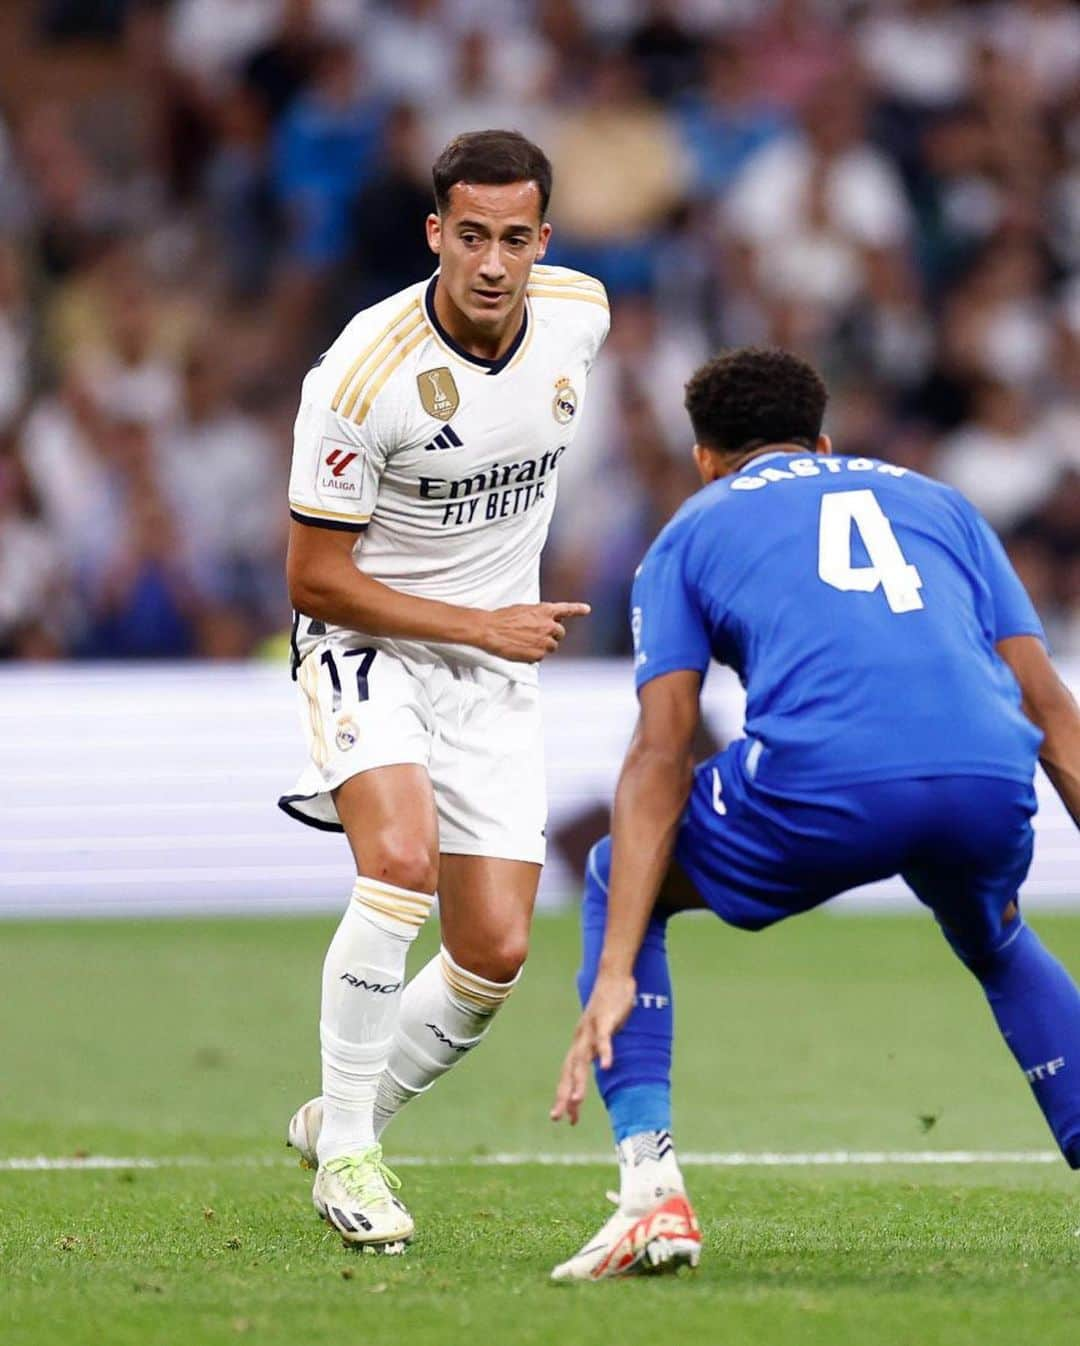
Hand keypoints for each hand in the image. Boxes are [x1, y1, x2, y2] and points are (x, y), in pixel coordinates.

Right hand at [479, 601, 589, 662]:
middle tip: (538, 636)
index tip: (586, 609)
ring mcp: (544, 641)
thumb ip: (538, 615)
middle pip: (560, 633)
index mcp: (544, 611)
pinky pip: (541, 657)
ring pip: (552, 647)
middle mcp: (548, 625)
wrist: (490, 630)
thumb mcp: (524, 610)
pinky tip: (521, 650)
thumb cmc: (502, 619)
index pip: (566, 609)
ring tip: (527, 643)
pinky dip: (533, 655)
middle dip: (552, 635)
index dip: (577, 609)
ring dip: (543, 646)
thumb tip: (544, 622)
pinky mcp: (538, 654)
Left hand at [550, 970, 635, 1125]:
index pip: (568, 1075)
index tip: (565, 1119)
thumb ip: (598, 1048)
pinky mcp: (604, 1020)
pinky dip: (605, 1052)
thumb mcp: (600, 1031)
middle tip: (557, 1117)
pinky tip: (607, 1066)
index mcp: (579, 1044)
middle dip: (563, 1095)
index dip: (565, 1096)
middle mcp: (580, 1039)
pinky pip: (604, 1039)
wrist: (612, 975)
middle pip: (569, 1071)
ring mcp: (591, 1029)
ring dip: (579, 1081)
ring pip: (582, 1059)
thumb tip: (600, 1065)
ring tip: (577, 1101)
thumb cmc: (608, 1005)